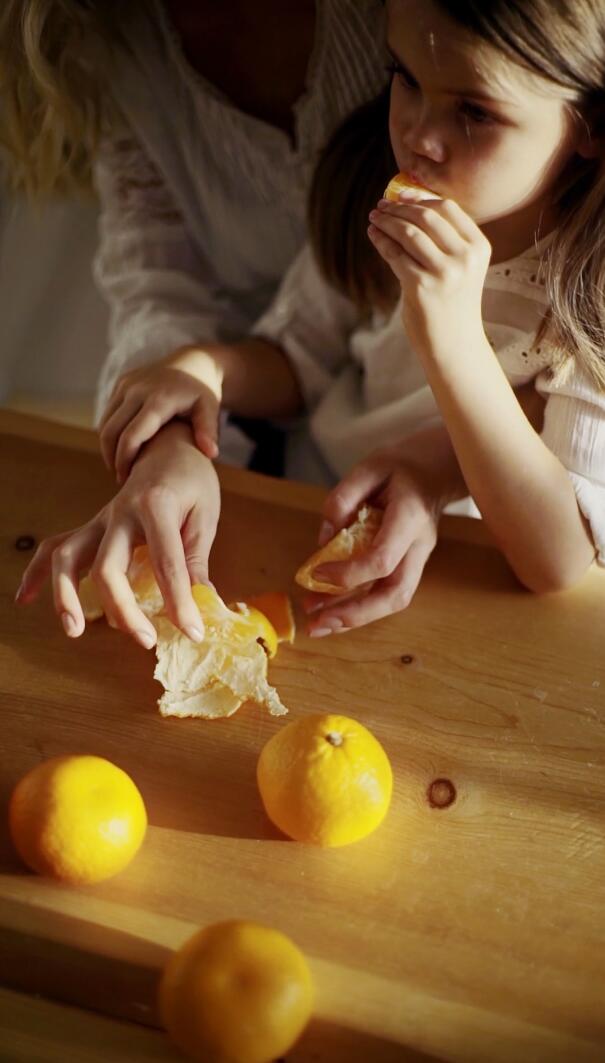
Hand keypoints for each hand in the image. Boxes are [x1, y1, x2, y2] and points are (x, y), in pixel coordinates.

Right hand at [16, 423, 219, 646]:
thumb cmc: (190, 481)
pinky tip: (25, 599)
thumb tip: (204, 606)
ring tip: (75, 631)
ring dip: (66, 596)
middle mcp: (120, 512)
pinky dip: (37, 573)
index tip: (194, 632)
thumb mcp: (204, 516)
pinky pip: (56, 548)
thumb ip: (197, 561)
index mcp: (156, 506)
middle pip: (108, 567)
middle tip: (147, 641)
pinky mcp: (90, 528)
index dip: (181, 602)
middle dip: (124, 611)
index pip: (167, 564)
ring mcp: (99, 520)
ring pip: (69, 557)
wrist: (167, 446)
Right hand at [99, 346, 223, 482]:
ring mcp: (126, 384)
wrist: (192, 362)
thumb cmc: (202, 391)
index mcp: (159, 398)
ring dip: (108, 448)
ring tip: (120, 467)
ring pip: (105, 423)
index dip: (125, 459)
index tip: (129, 480)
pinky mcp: (120, 384)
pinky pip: (108, 414)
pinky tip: (121, 450)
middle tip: (122, 479)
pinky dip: (110, 434)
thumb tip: (210, 454)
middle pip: (111, 430)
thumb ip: (209, 430)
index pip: (132, 434)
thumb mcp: (210, 408)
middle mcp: (137, 389)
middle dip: (113, 458)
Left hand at [303, 445, 443, 633]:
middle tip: (317, 623)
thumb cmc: (401, 467)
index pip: (382, 559)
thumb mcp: (369, 467)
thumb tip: (324, 540)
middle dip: (355, 614)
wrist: (436, 471)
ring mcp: (418, 559)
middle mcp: (419, 545)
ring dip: (355, 618)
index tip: (315, 573)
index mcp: (410, 517)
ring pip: (394, 601)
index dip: (348, 574)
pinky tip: (332, 611)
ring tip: (317, 623)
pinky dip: (360, 608)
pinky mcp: (410, 566)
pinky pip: (387, 594)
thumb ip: (343, 499)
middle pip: (395, 594)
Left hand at [368, 190, 490, 357]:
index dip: (420, 198)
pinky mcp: (420, 287)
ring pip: (409, 234)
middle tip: (381, 206)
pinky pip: (395, 255)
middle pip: (427, 217)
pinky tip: (373, 235)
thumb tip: (408, 204)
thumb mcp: (461, 268)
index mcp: (479, 248)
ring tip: (374, 218)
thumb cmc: (453, 303)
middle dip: (399, 208)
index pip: (448, 209)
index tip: (400, 195)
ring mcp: (444, 273)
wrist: (454, 344)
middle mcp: (465, 258)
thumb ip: (445, 240)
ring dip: (387, 222)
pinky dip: (381, 241)